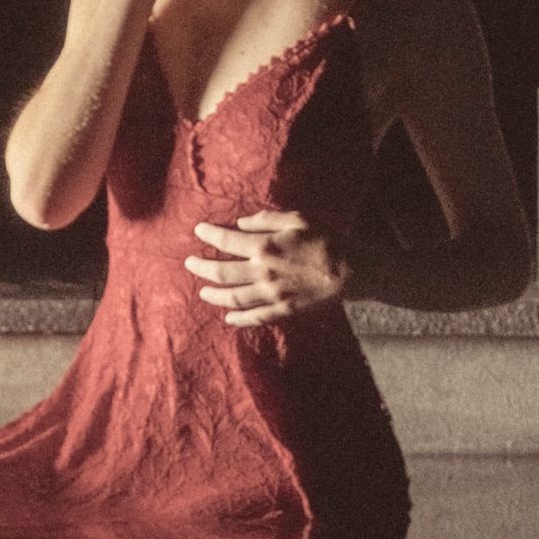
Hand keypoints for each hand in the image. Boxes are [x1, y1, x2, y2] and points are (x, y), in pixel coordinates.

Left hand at [185, 212, 347, 326]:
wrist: (349, 270)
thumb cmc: (325, 239)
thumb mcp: (297, 218)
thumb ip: (266, 220)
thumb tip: (241, 224)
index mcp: (263, 247)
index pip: (226, 241)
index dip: (209, 235)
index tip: (198, 231)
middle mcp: (261, 273)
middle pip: (221, 273)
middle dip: (201, 267)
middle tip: (189, 263)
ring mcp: (270, 295)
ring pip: (232, 298)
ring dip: (213, 295)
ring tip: (202, 291)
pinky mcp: (282, 310)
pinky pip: (254, 318)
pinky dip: (238, 319)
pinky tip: (228, 318)